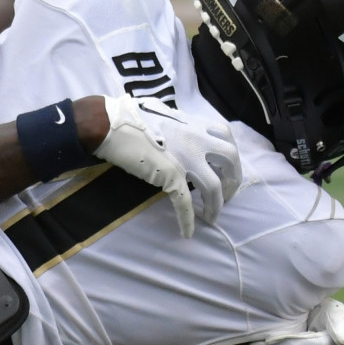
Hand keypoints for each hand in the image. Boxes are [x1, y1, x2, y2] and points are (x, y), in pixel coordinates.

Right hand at [92, 96, 240, 237]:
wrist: (110, 124)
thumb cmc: (128, 116)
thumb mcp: (160, 112)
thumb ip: (174, 121)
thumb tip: (172, 124)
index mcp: (193, 124)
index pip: (225, 136)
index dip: (231, 154)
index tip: (226, 167)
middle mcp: (196, 140)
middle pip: (231, 160)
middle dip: (233, 180)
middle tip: (228, 193)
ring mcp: (185, 159)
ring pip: (214, 186)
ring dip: (217, 204)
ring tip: (212, 216)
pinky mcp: (170, 175)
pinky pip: (185, 202)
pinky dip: (187, 220)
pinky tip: (188, 232)